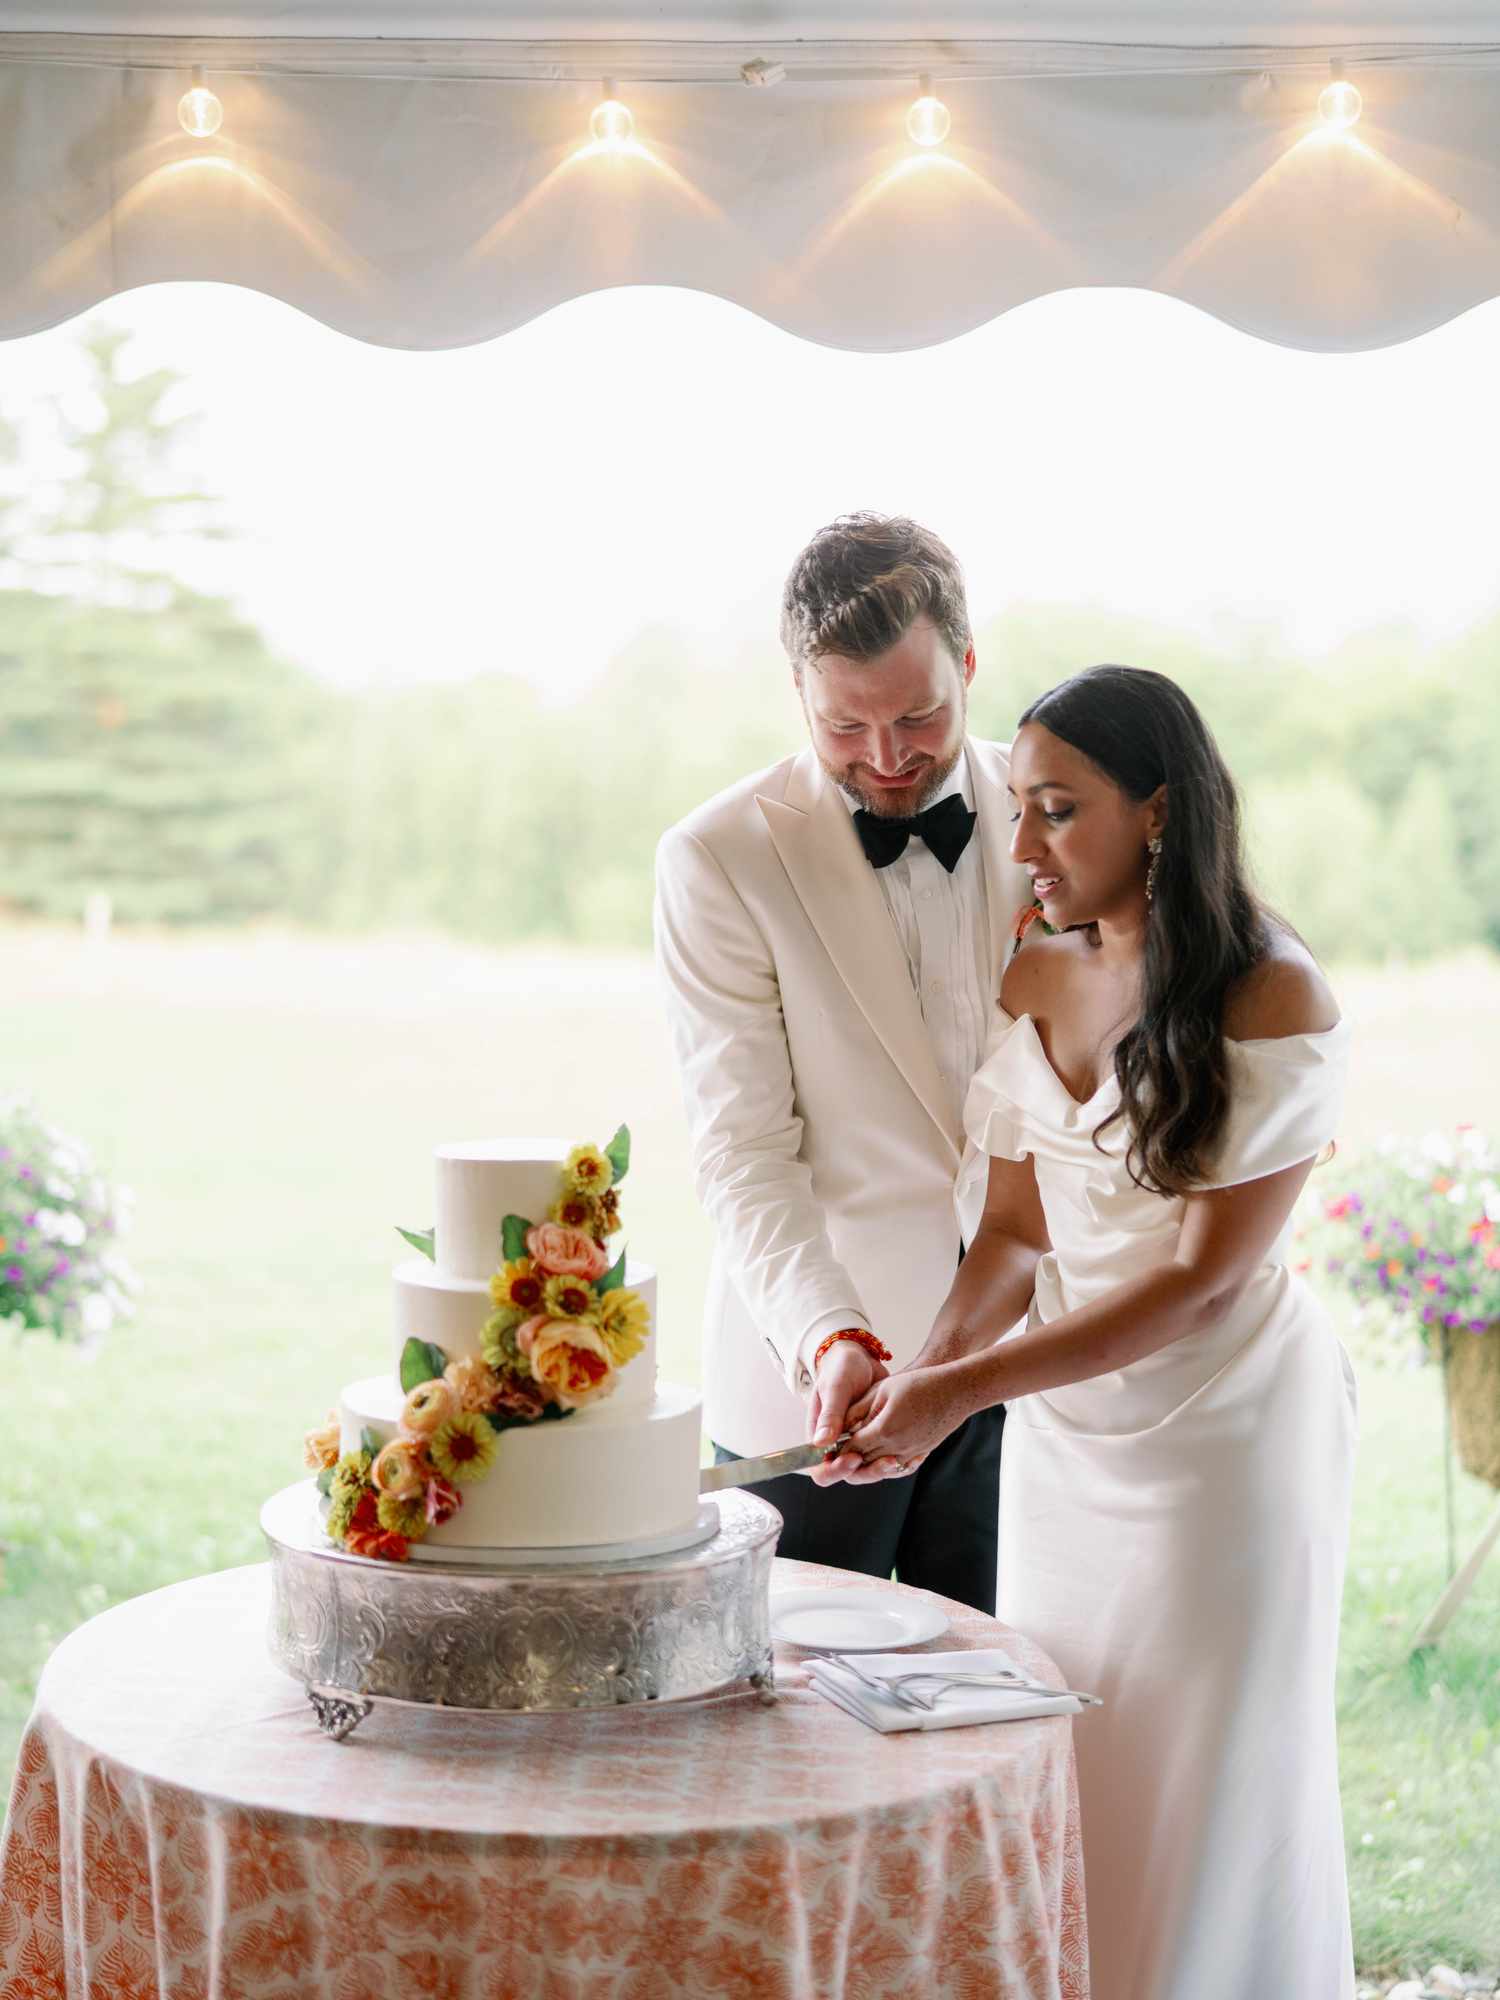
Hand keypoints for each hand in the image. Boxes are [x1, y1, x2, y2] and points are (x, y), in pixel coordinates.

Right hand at [807, 1340, 887, 1485]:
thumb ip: (830, 1414)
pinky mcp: (874, 1438)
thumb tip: (821, 1442)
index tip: (854, 1459)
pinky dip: (895, 1460)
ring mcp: (857, 1443)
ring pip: (867, 1469)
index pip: (821, 1468)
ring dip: (883, 1468)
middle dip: (867, 1471)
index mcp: (820, 1435)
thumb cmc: (841, 1369)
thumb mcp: (836, 1388)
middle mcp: (837, 1444)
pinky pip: (881, 1458)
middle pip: (848, 1474)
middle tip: (887, 1461)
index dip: (836, 1470)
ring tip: (900, 1459)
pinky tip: (911, 1455)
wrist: (861, 1358)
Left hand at [830, 1363, 975, 1483]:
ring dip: (866, 1464)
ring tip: (854, 1456)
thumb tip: (839, 1426)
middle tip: (836, 1455)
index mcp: (884, 1431)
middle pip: (864, 1463)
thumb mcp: (883, 1389)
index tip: (828, 1446)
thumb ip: (858, 1410)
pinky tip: (879, 1457)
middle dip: (848, 1461)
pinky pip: (898, 1467)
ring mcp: (911, 1454)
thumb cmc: (919, 1385)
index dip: (838, 1449)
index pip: (852, 1448)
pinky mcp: (921, 1454)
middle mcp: (897, 1448)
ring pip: (880, 1468)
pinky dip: (886, 1465)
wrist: (956, 1391)